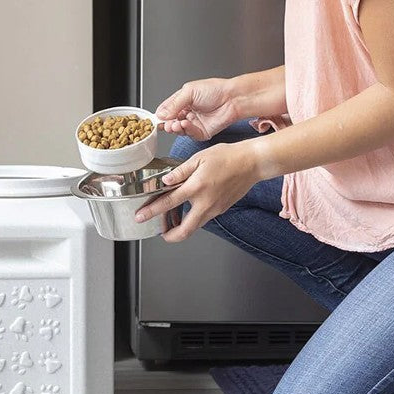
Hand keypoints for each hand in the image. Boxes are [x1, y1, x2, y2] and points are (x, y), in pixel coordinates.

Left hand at [134, 142, 261, 242]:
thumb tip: (165, 180)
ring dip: (181, 227)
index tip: (141, 216)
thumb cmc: (227, 157)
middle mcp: (205, 203)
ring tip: (171, 221)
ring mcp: (215, 209)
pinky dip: (193, 219)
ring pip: (195, 226)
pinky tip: (188, 210)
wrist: (252, 163)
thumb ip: (180, 171)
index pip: (169, 203)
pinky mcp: (221, 209)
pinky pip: (203, 219)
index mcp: (196, 187)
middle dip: (170, 235)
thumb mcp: (199, 158)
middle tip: (160, 232)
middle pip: (185, 230)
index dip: (152, 211)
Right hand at [155, 77, 240, 139]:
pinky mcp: (202, 132)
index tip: (156, 119)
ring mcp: (194, 123)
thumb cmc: (216, 90)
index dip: (160, 116)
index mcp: (183, 101)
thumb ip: (173, 104)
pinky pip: (190, 134)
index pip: (166, 110)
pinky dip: (186, 130)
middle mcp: (188, 112)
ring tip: (176, 124)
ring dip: (176, 128)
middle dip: (167, 124)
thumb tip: (161, 114)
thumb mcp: (189, 92)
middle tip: (166, 124)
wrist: (232, 99)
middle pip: (171, 122)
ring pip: (179, 130)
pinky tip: (186, 124)